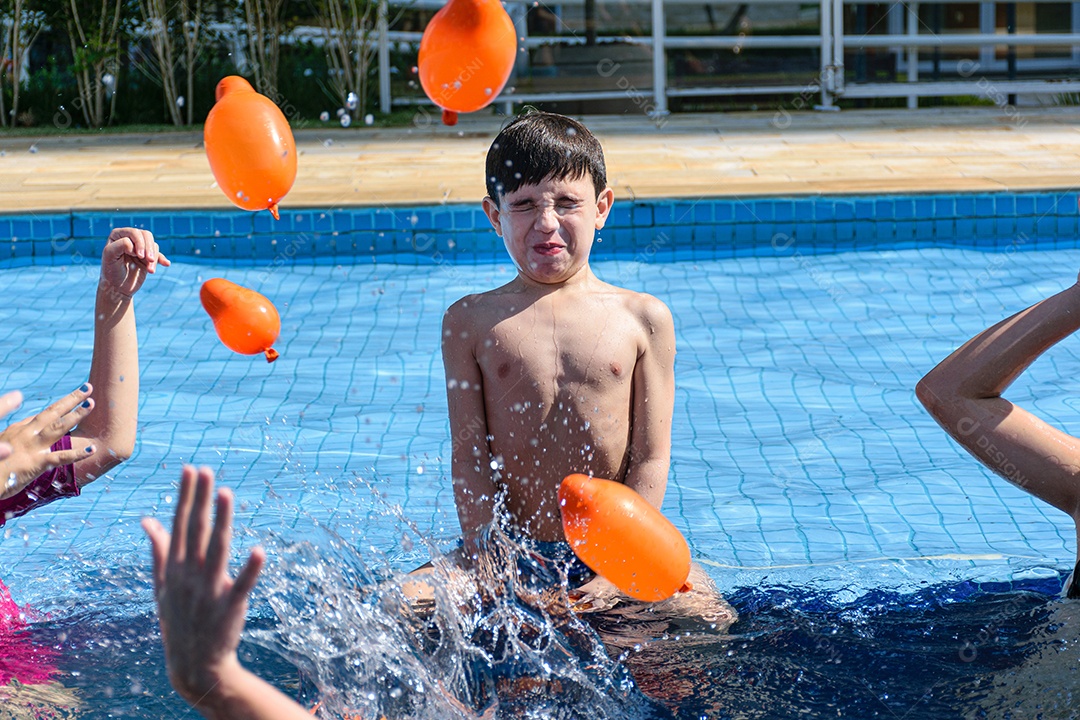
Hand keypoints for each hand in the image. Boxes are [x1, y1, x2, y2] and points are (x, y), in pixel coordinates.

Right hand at [0, 384, 96, 499]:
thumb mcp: (3, 445)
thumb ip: (18, 437)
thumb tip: (29, 429)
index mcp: (18, 430)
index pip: (43, 415)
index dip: (60, 405)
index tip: (77, 395)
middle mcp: (26, 434)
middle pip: (52, 412)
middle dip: (71, 399)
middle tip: (88, 388)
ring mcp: (31, 447)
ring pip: (58, 427)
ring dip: (76, 415)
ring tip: (91, 403)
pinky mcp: (35, 463)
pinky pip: (60, 458)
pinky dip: (77, 454)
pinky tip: (91, 449)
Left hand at [100, 228, 171, 297]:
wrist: (117, 287)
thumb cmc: (110, 271)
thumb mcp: (110, 256)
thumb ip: (121, 245)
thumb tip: (134, 246)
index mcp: (118, 235)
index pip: (134, 233)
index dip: (138, 243)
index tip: (136, 256)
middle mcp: (129, 238)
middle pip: (146, 235)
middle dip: (149, 248)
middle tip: (149, 260)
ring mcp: (139, 248)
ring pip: (153, 245)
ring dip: (154, 257)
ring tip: (150, 271)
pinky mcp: (147, 257)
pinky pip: (158, 254)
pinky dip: (162, 259)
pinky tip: (166, 264)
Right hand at [142, 466, 264, 704]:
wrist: (193, 663)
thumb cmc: (178, 618)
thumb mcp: (163, 585)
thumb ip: (159, 550)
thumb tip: (147, 519)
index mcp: (174, 567)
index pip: (179, 524)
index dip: (185, 496)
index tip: (190, 469)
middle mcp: (188, 575)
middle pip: (195, 530)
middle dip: (200, 499)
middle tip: (206, 470)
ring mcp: (208, 590)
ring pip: (216, 549)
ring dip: (221, 520)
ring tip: (226, 493)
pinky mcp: (229, 606)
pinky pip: (241, 584)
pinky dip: (250, 569)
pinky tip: (259, 550)